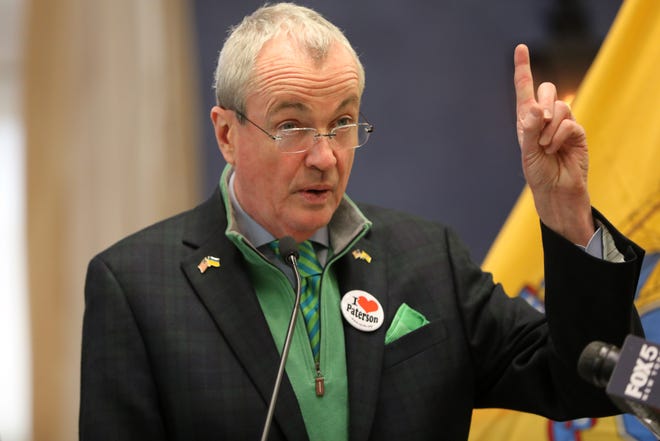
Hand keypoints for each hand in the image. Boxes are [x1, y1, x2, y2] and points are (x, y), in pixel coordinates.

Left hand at [514, 44, 593, 245]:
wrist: (556, 190)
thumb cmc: (537, 173)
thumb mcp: (527, 152)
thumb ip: (529, 130)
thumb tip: (536, 109)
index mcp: (526, 120)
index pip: (524, 90)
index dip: (523, 68)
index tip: (521, 48)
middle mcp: (544, 118)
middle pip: (546, 90)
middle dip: (542, 103)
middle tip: (539, 124)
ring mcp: (562, 124)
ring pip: (559, 106)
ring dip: (549, 127)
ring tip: (546, 146)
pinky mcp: (577, 132)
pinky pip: (569, 122)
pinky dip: (559, 136)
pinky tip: (555, 149)